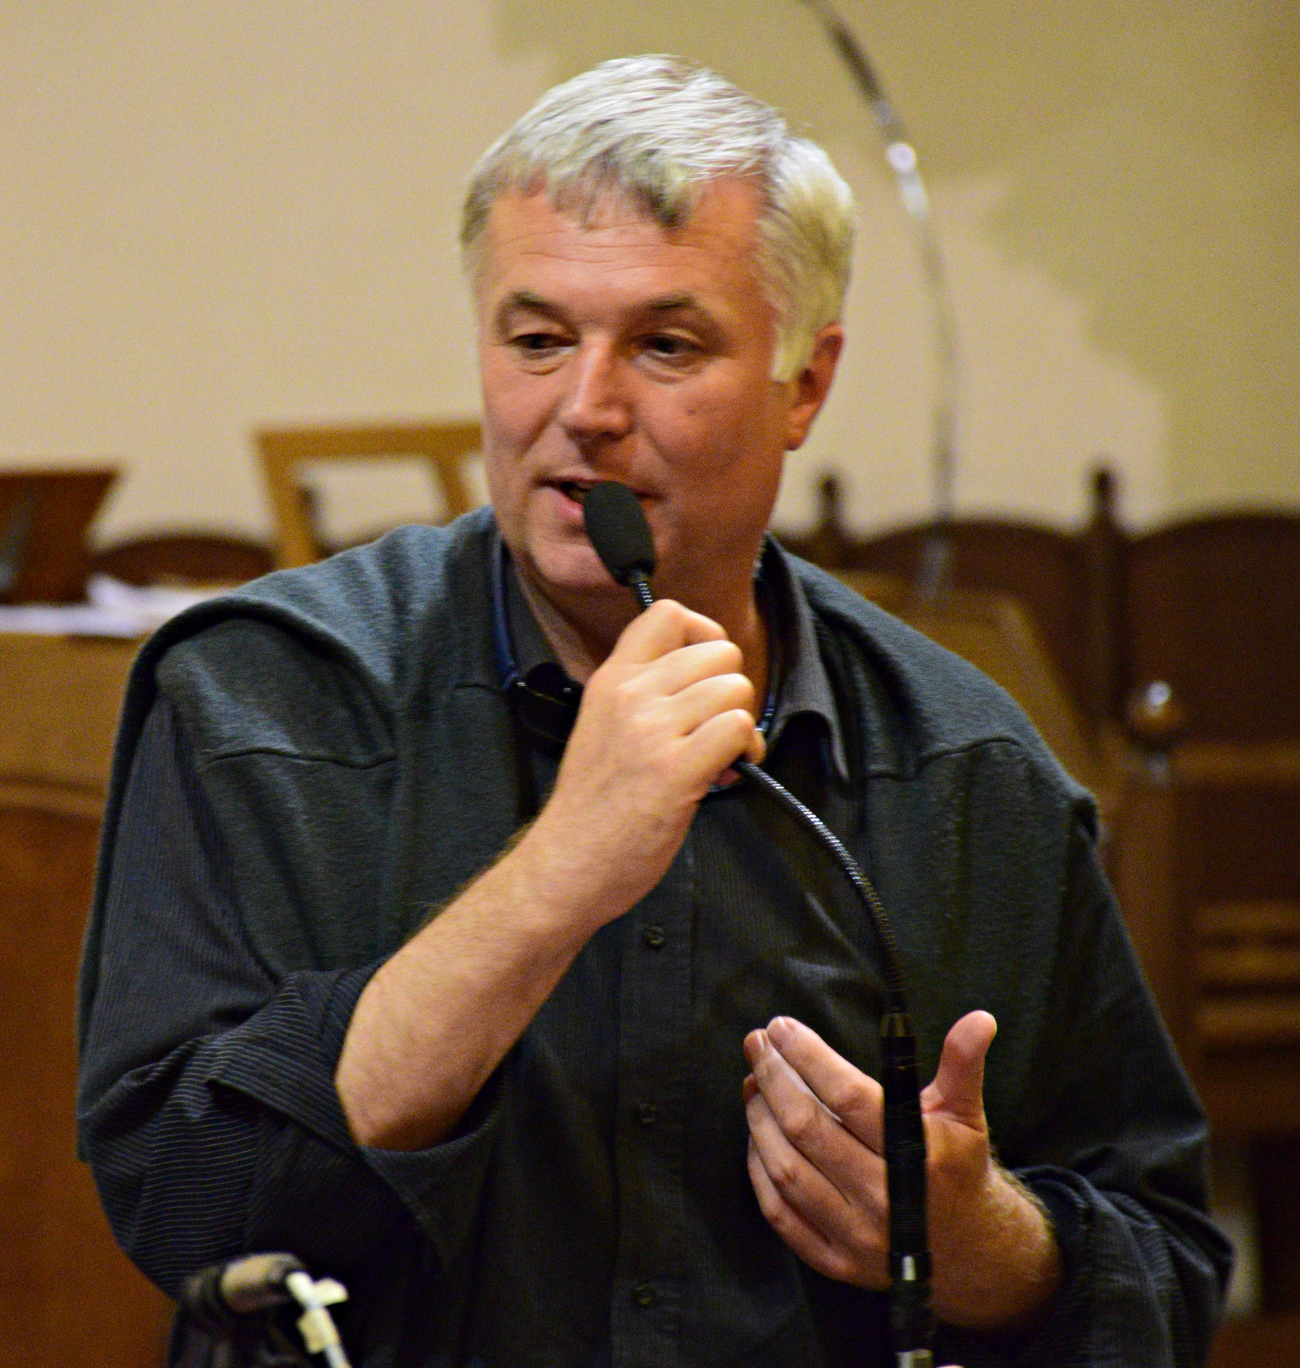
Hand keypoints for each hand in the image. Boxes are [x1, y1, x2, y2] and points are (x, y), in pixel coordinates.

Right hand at [519, 598, 764, 926]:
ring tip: (718, 755)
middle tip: (712, 726)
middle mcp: (631, 695)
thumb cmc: (592, 805)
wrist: (566, 863)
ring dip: (739, 724)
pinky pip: (738, 728)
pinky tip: (726, 773)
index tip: (704, 672)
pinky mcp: (676, 770)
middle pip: (718, 651)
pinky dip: (746, 751)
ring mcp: (652, 731)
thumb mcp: (603, 724)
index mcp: (611, 680)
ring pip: (735, 688)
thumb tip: (704, 678)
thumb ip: (644, 694)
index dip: (703, 634)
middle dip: (729, 689)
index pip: (666, 614)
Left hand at [743, 1012, 1060, 1332]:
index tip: (781, 1027)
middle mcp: (886, 1198)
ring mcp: (858, 1235)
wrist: (971, 1251)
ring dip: (759, 1120)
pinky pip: (781, 1215)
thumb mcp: (965, 1112)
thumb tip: (980, 1018)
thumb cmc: (958, 1165)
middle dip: (773, 1078)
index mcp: (918, 1155)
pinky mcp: (836, 1262)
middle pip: (807, 1129)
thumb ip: (963, 1063)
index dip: (808, 1058)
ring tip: (752, 1082)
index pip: (848, 1097)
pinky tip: (756, 1135)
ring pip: (787, 1170)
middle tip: (756, 1044)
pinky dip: (759, 1171)